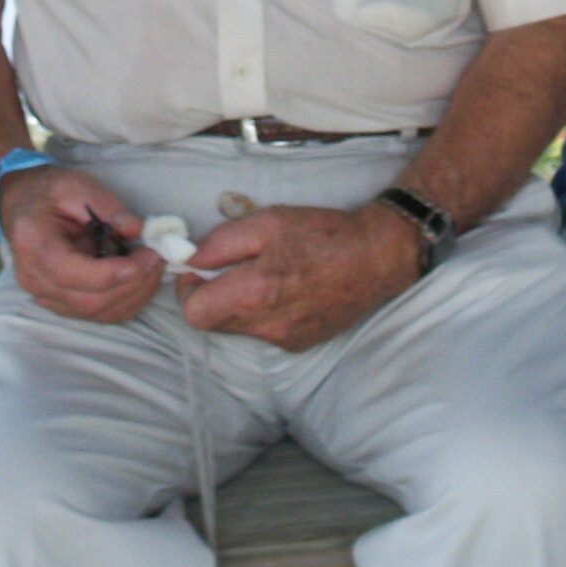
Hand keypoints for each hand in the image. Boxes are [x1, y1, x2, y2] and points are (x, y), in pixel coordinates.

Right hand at [0, 166, 163, 323]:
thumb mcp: (75, 185)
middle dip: (131, 285)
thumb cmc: (46, 192)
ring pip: (94, 312)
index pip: (72, 274)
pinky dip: (123, 301)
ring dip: (132, 296)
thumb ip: (105, 204)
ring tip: (153, 268)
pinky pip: (95, 313)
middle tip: (157, 260)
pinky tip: (140, 280)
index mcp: (34, 245)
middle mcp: (34, 278)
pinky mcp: (57, 302)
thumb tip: (135, 230)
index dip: (113, 274)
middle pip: (88, 300)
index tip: (146, 258)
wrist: (20, 204)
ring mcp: (44, 295)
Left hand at [179, 201, 419, 350]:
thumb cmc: (322, 234)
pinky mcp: (299, 344)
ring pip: (238, 327)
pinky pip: (263, 331)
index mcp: (253, 293)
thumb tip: (189, 258)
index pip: (193, 312)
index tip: (200, 269)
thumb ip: (221, 242)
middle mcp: (265, 326)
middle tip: (232, 267)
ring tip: (267, 273)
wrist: (375, 258)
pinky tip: (287, 288)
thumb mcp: (266, 222)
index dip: (190, 288)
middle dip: (213, 295)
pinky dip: (264, 312)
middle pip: (212, 323)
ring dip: (239, 304)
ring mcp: (283, 339)